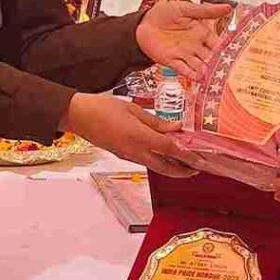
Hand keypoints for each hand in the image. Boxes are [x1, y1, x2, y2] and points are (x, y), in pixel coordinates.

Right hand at [66, 91, 194, 175]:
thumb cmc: (104, 108)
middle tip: (197, 169)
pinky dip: (159, 161)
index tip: (201, 159)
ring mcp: (129, 156)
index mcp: (140, 137)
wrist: (78, 116)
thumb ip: (156, 122)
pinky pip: (146, 161)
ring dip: (172, 168)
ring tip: (185, 163)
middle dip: (183, 171)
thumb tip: (176, 127)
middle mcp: (136, 151)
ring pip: (156, 167)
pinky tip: (165, 155)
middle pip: (165, 168)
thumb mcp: (134, 110)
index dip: (188, 156)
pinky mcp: (123, 155)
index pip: (171, 150)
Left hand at [136, 0, 231, 83]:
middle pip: (211, 58)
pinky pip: (185, 70)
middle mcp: (195, 46)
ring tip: (216, 78)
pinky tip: (200, 79)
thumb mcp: (185, 9)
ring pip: (200, 66)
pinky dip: (192, 75)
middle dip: (219, 64)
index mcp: (201, 32)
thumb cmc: (164, 13)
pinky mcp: (172, 62)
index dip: (226, 49)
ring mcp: (184, 55)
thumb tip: (228, 7)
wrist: (142, 24)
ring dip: (207, 72)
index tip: (237, 56)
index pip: (217, 43)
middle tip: (230, 72)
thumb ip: (205, 11)